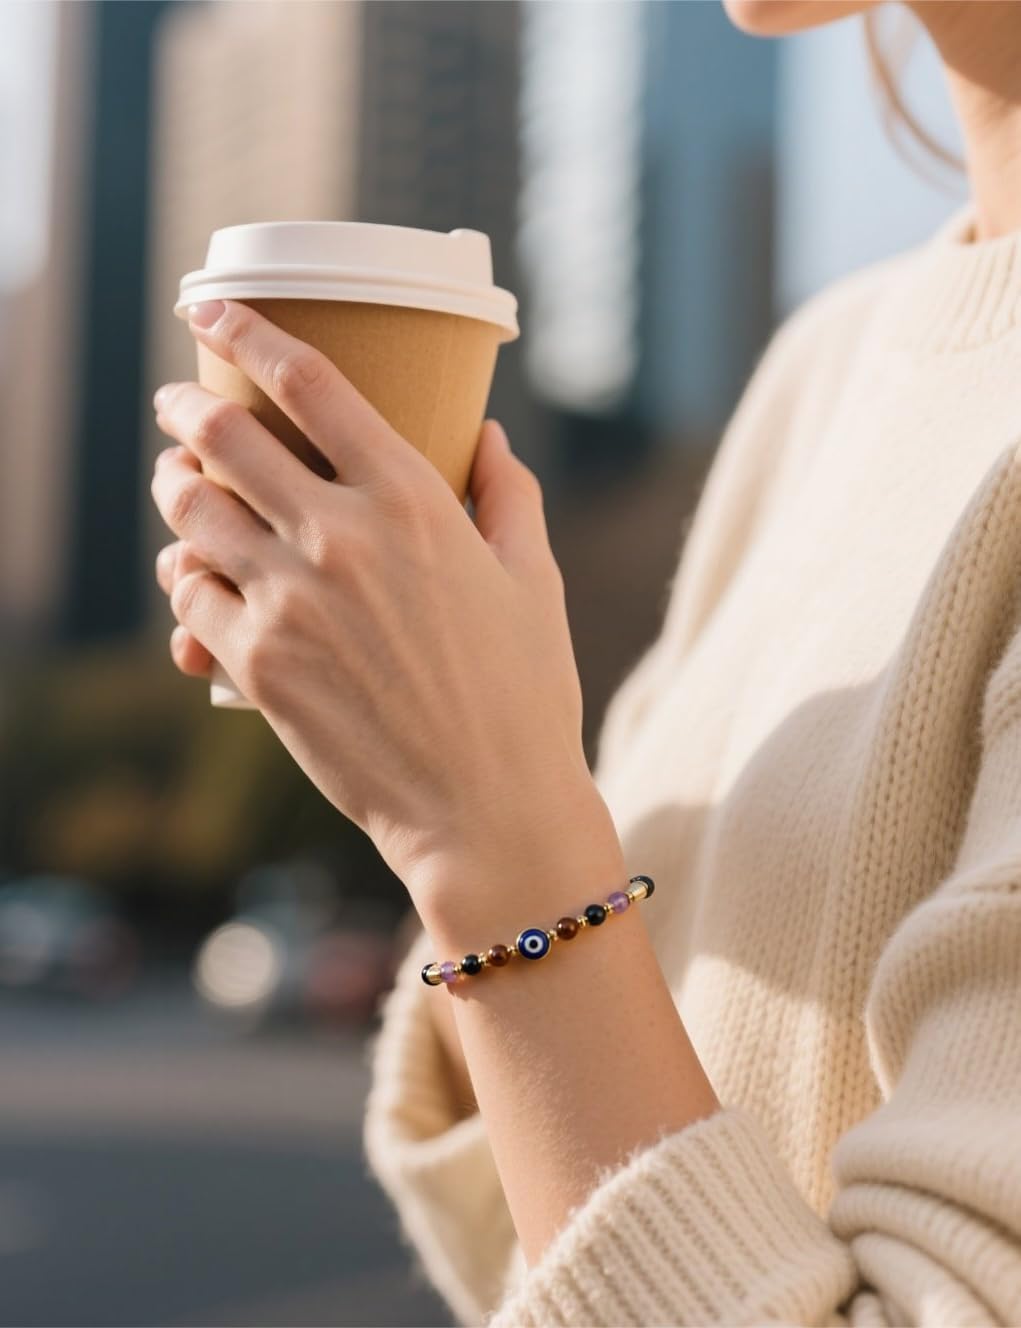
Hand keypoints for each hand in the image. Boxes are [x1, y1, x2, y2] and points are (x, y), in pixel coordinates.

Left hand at [150, 300, 611, 900]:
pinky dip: (183, 576)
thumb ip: (510, 498)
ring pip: (192, 512)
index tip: (215, 310)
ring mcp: (292, 602)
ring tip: (177, 483)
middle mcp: (343, 538)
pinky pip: (189, 595)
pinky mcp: (258, 666)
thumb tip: (491, 438)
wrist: (487, 808)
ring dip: (175, 486)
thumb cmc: (525, 695)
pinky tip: (192, 573)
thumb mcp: (536, 583)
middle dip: (187, 407)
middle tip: (179, 404)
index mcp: (415, 503)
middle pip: (226, 437)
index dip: (248, 332)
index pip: (310, 383)